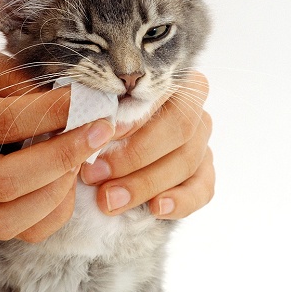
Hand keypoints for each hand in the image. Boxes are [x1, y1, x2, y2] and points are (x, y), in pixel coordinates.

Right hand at [0, 47, 114, 240]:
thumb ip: (17, 80)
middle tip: (100, 131)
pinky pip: (18, 232)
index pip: (2, 123)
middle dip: (63, 157)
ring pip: (9, 219)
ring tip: (82, 155)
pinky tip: (66, 180)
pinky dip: (53, 211)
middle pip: (4, 181)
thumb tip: (69, 105)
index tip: (91, 101)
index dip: (53, 114)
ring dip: (58, 189)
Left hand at [81, 71, 213, 218]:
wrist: (106, 163)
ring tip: (109, 200)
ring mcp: (201, 142)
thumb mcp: (93, 114)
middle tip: (94, 175)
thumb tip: (86, 123)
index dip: (135, 114)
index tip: (106, 132)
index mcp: (168, 83)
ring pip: (186, 160)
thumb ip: (95, 112)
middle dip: (134, 155)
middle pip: (178, 128)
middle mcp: (192, 108)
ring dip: (145, 183)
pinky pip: (202, 189)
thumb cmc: (96, 128)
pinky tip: (157, 209)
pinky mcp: (204, 174)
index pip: (161, 93)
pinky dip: (180, 201)